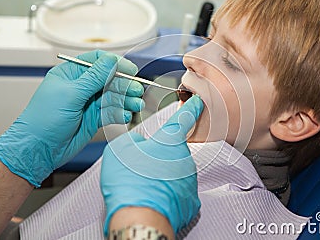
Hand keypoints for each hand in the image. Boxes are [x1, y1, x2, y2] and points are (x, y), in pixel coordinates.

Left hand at [0, 50, 143, 186]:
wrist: (38, 149)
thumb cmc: (44, 120)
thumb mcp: (70, 94)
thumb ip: (94, 77)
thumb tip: (111, 60)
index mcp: (71, 74)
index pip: (97, 61)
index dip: (115, 64)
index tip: (131, 70)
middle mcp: (81, 87)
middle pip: (109, 80)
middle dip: (124, 85)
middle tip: (136, 91)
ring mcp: (88, 103)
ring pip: (113, 97)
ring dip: (126, 100)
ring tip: (136, 105)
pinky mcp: (94, 119)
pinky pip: (111, 113)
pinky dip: (120, 114)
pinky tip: (125, 116)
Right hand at [101, 95, 203, 234]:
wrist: (139, 218)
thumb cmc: (129, 183)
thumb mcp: (120, 149)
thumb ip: (133, 139)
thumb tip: (140, 143)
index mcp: (171, 141)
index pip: (184, 118)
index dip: (192, 107)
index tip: (199, 101)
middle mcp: (185, 159)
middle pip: (173, 152)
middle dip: (160, 157)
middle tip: (142, 167)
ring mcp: (190, 181)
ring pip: (176, 173)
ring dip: (163, 177)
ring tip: (145, 186)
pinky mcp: (191, 202)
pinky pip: (179, 192)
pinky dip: (168, 194)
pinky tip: (155, 199)